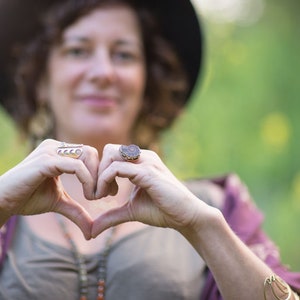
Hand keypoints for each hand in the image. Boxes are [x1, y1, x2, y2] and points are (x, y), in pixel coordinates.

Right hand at [0, 139, 98, 238]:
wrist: (2, 202)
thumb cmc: (27, 198)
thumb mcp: (59, 203)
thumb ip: (77, 211)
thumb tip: (92, 232)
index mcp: (60, 152)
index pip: (90, 154)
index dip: (100, 173)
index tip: (106, 193)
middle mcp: (56, 147)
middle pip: (92, 152)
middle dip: (101, 174)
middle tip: (102, 195)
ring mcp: (50, 151)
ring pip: (88, 155)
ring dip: (96, 178)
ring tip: (93, 197)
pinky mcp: (46, 161)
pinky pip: (77, 167)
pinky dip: (88, 180)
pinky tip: (88, 196)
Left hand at [91, 144, 205, 236]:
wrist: (185, 216)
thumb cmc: (161, 210)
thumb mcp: (130, 211)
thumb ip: (111, 215)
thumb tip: (92, 231)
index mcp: (140, 161)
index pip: (111, 154)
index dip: (101, 172)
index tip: (101, 193)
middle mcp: (143, 156)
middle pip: (109, 150)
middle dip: (98, 171)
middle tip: (98, 193)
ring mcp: (146, 162)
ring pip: (111, 155)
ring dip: (99, 176)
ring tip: (102, 196)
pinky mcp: (147, 172)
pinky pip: (116, 168)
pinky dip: (105, 181)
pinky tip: (108, 196)